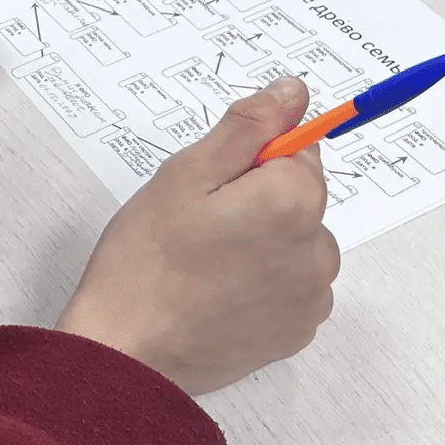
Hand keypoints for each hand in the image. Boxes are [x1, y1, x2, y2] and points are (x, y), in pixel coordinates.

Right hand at [56, 76, 339, 394]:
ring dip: (261, 242)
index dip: (249, 160)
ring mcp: (310, 297)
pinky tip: (216, 292)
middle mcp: (317, 250)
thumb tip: (293, 93)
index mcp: (293, 200)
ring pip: (294, 242)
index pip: (296, 150)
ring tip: (203, 263)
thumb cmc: (145, 260)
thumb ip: (247, 127)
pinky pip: (289, 286)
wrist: (127, 351)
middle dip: (256, 200)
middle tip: (196, 224)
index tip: (212, 184)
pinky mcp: (297, 332)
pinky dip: (261, 282)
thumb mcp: (185, 173)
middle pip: (298, 198)